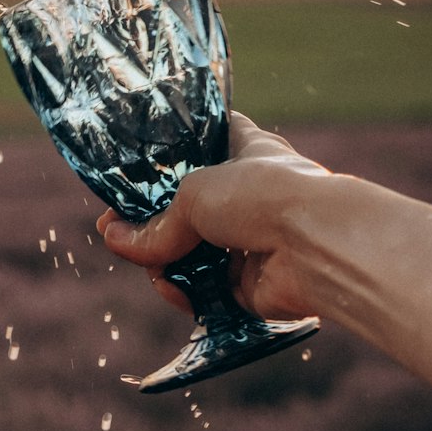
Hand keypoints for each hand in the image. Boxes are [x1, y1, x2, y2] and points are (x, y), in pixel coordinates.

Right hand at [97, 113, 330, 320]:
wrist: (316, 247)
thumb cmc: (264, 195)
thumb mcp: (195, 195)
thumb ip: (156, 224)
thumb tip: (116, 241)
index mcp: (247, 152)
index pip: (207, 137)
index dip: (173, 147)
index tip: (135, 164)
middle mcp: (249, 196)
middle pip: (187, 208)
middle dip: (150, 223)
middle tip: (115, 231)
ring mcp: (249, 241)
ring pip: (190, 253)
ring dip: (163, 263)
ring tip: (148, 266)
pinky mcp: (249, 284)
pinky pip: (204, 290)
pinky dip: (185, 292)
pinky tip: (172, 289)